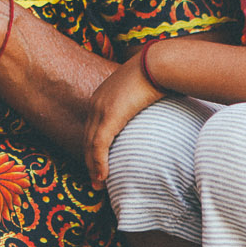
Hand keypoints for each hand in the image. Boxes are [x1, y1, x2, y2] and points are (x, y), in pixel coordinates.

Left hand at [84, 49, 164, 188]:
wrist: (158, 63)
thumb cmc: (158, 73)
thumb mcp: (145, 89)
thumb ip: (144, 102)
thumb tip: (157, 110)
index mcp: (102, 96)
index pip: (92, 126)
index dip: (93, 146)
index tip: (97, 161)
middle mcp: (96, 102)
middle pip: (87, 137)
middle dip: (89, 159)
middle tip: (95, 179)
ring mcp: (101, 109)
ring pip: (90, 144)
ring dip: (92, 166)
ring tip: (98, 183)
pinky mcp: (110, 116)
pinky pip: (100, 144)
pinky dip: (99, 162)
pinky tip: (102, 176)